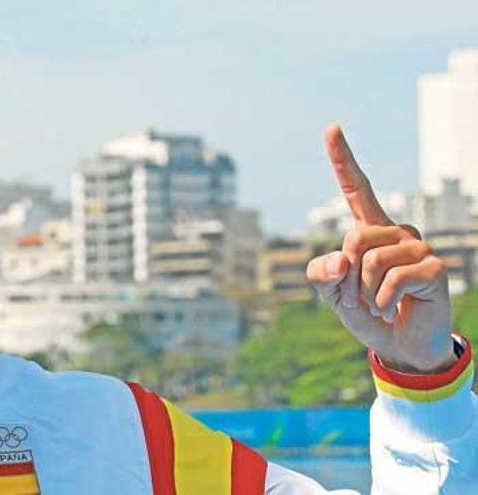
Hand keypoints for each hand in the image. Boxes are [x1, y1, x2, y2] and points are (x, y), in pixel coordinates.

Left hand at [306, 125, 456, 373]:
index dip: (343, 160)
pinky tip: (393, 310)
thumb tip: (339, 259)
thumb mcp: (333, 296)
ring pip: (369, 259)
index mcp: (370, 231)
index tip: (330, 127)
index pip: (356, 189)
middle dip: (347, 276)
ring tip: (378, 304)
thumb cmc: (368, 313)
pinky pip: (392, 279)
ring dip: (364, 292)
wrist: (400, 346)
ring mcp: (418, 247)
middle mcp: (397, 231)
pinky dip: (383, 302)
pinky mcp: (434, 267)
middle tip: (359, 298)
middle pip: (354, 237)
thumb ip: (322, 276)